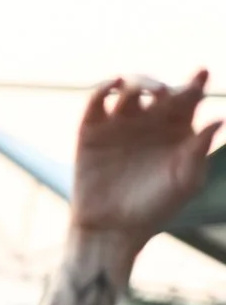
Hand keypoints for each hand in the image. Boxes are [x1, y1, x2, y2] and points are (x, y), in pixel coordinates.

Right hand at [71, 72, 216, 244]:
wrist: (111, 230)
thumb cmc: (154, 210)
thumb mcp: (185, 182)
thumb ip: (200, 151)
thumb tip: (220, 119)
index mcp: (178, 129)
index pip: (189, 96)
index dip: (196, 82)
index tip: (202, 74)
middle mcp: (150, 122)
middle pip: (159, 87)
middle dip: (162, 84)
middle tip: (165, 93)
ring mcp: (120, 125)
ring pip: (130, 88)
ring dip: (137, 82)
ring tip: (143, 91)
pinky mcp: (92, 131)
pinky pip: (97, 101)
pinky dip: (103, 88)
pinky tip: (113, 85)